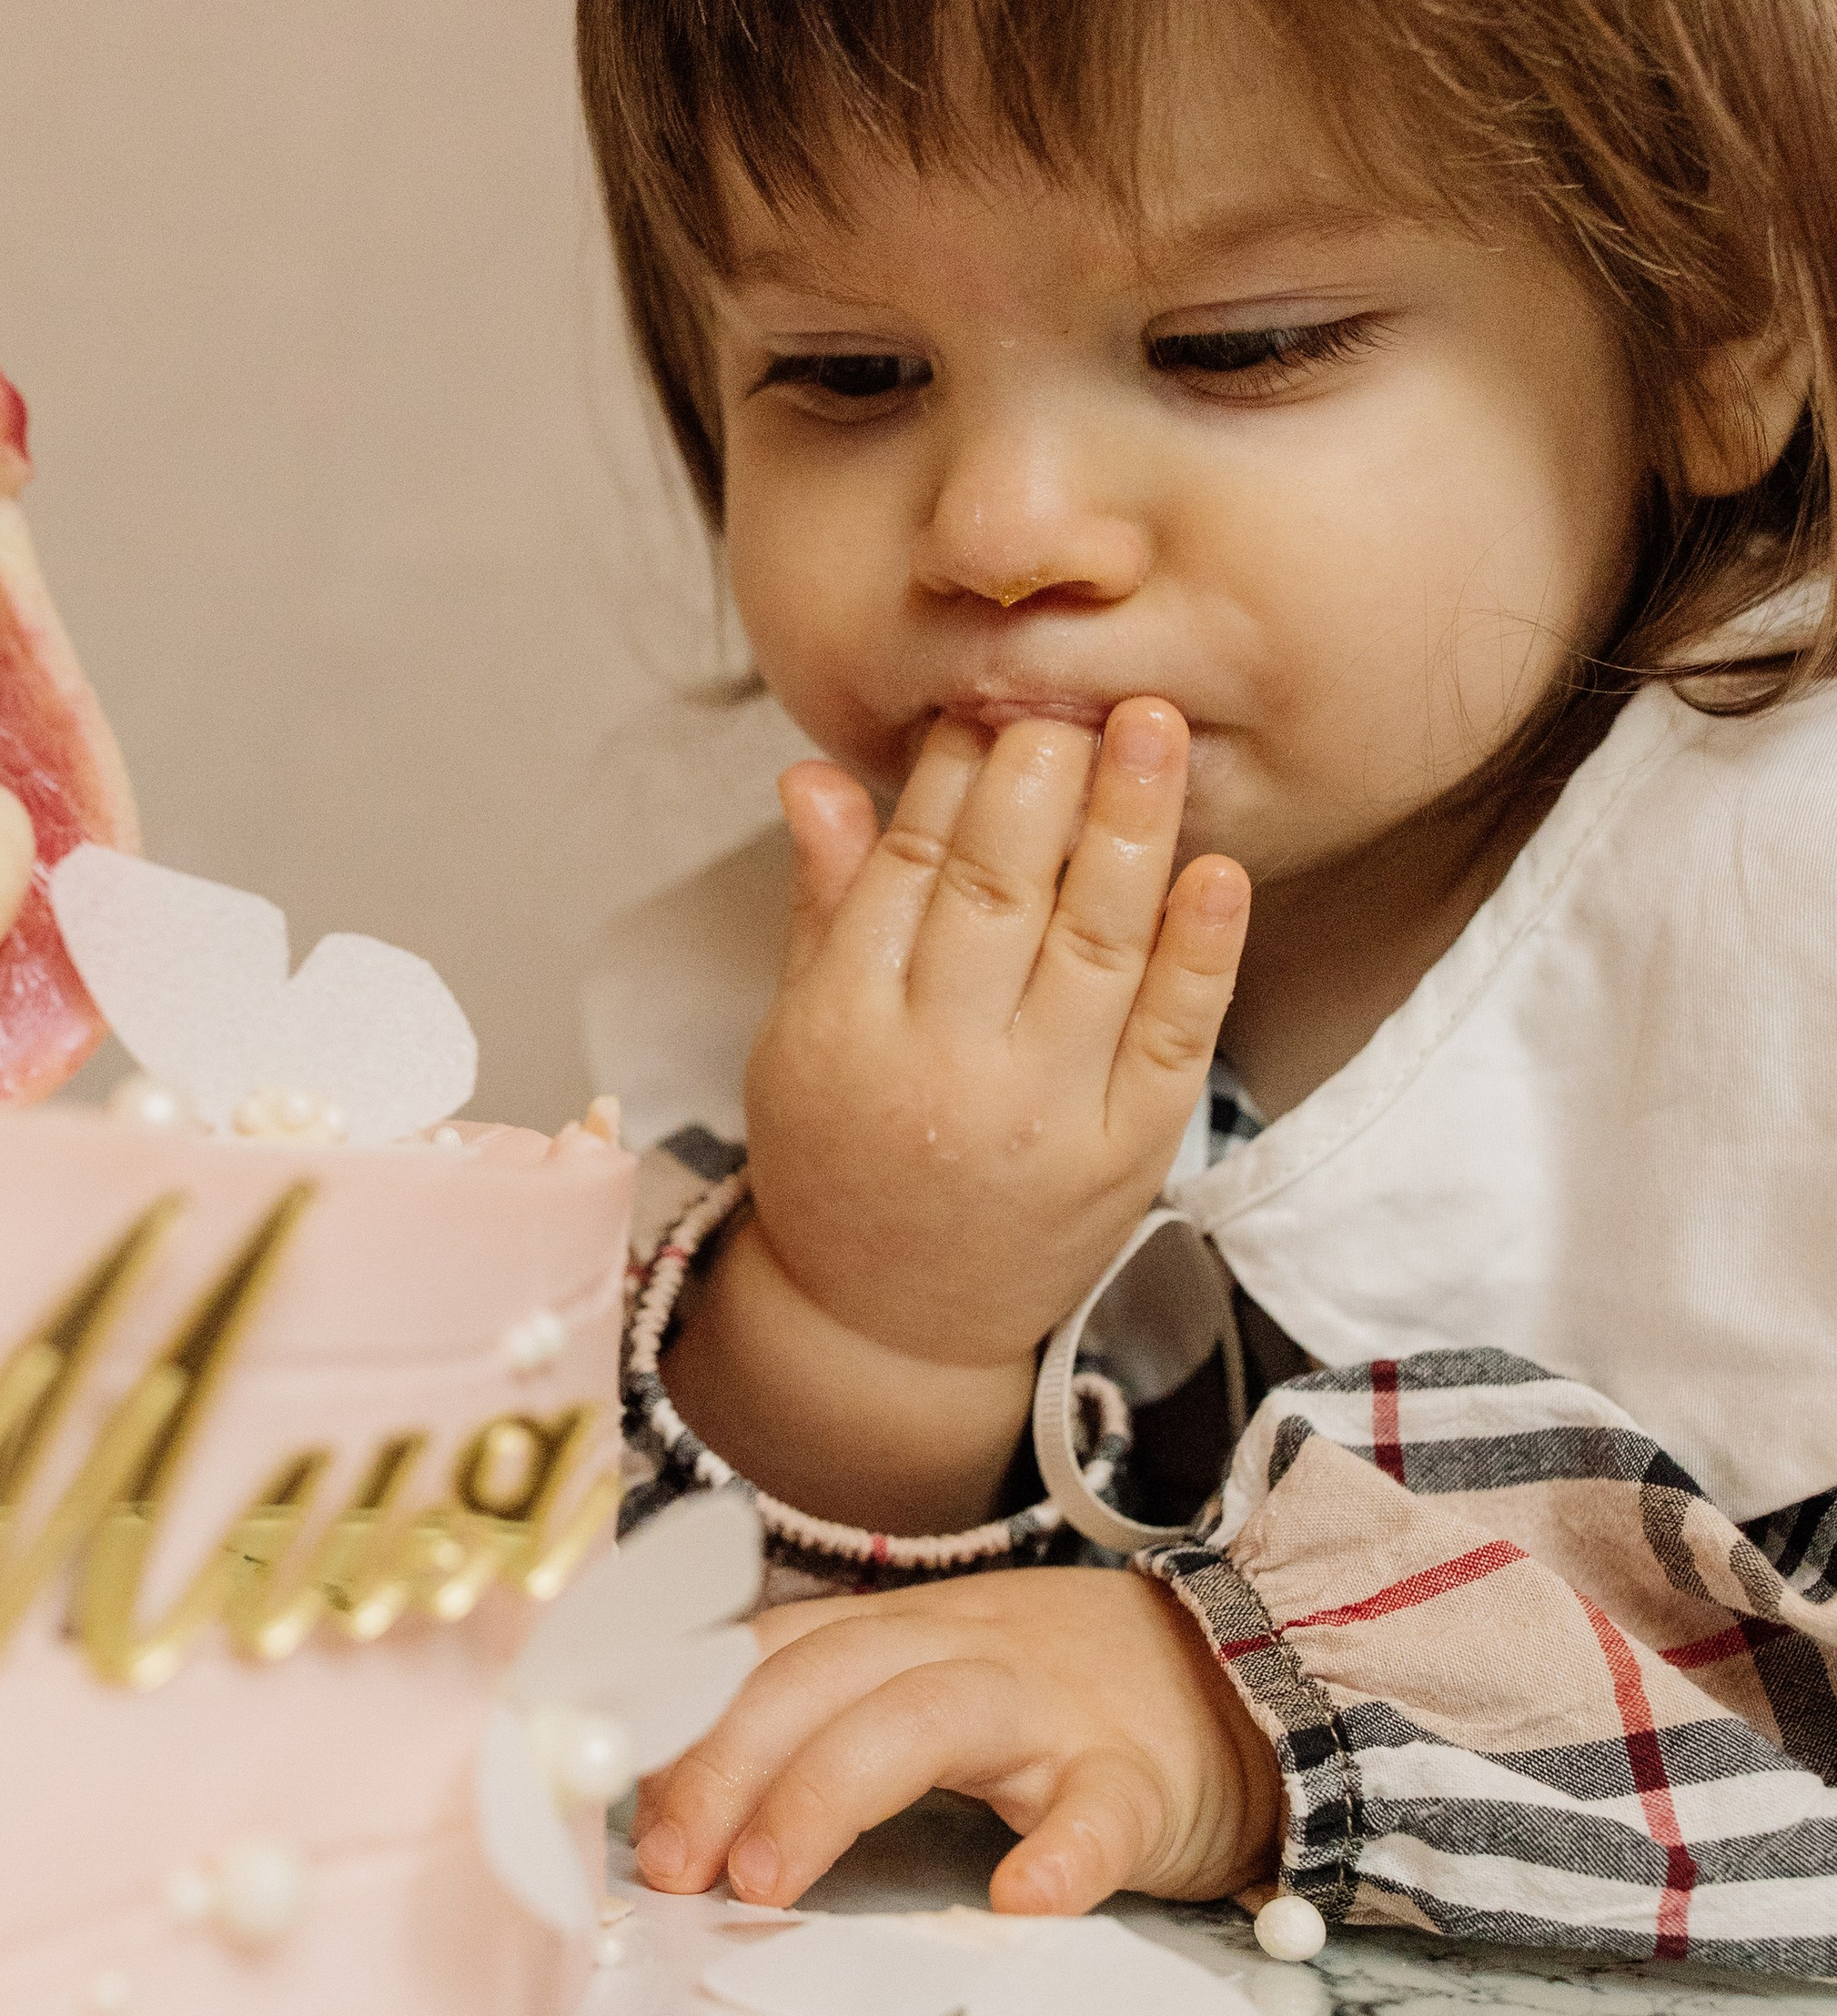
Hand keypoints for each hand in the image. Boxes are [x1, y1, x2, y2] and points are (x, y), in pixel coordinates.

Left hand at [630, 1566, 1283, 1914]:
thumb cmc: (1048, 1704)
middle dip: (724, 1765)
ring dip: (831, 1792)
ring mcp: (1051, 1707)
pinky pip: (1098, 1809)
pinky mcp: (1138, 1777)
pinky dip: (1060, 1854)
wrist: (1237, 1679)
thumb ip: (817, 1720)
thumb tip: (662, 1802)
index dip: (678, 1722)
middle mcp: (958, 1649)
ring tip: (768, 1881)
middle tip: (668, 1870)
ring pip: (927, 1717)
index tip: (606, 1799)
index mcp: (895, 1633)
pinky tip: (1019, 1902)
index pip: (762, 1654)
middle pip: (818, 1678)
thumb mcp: (923, 1679)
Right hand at [746, 705, 1247, 1372]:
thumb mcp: (798, 1033)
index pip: (907, 871)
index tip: (984, 703)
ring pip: (1095, 947)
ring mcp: (1042, 1115)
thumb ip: (825, 901)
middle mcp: (944, 1069)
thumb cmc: (841, 1157)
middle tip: (1077, 690)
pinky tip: (1218, 871)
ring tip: (1156, 729)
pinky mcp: (1125, 1155)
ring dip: (1131, 829)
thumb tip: (812, 772)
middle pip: (999, 894)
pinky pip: (1172, 1037)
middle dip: (1042, 778)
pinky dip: (1201, 951)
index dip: (948, 776)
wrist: (891, 1325)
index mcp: (846, 1029)